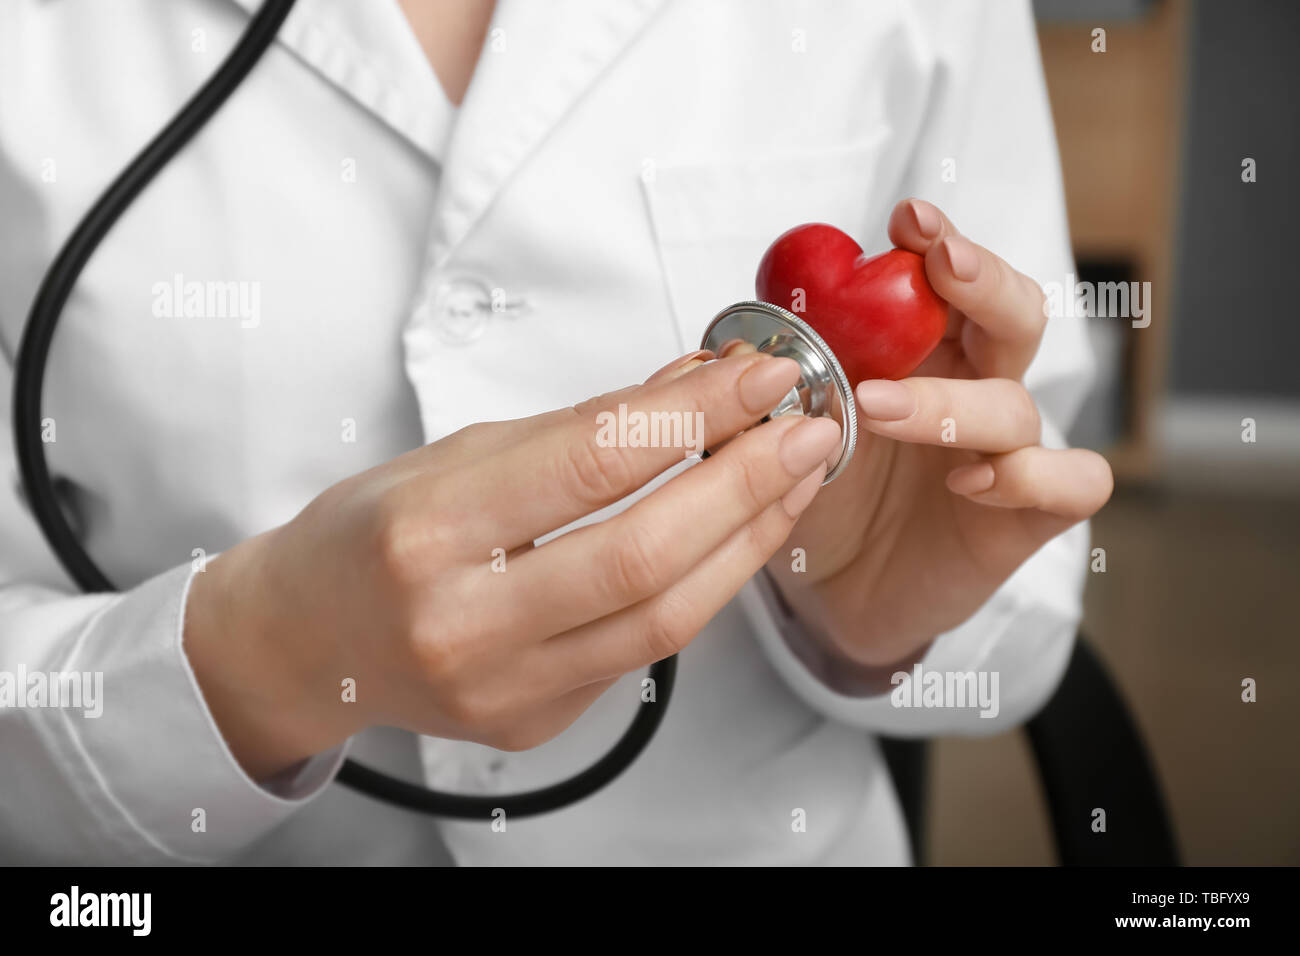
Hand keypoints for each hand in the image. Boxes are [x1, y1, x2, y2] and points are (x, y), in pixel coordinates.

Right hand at [184, 351, 841, 779]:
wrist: (307, 639)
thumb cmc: (371, 533)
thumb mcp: (458, 452)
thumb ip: (584, 425)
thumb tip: (697, 378)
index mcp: (428, 533)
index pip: (592, 462)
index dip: (695, 413)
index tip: (760, 371)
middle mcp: (463, 624)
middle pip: (646, 554)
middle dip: (746, 481)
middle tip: (807, 424)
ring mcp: (503, 689)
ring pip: (667, 616)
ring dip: (749, 537)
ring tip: (795, 476)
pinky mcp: (535, 722)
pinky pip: (646, 649)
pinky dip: (704, 583)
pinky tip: (736, 532)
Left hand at [764, 198, 1112, 677]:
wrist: (832, 595)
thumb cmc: (815, 497)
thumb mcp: (779, 431)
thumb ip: (773, 382)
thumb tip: (742, 341)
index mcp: (920, 352)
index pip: (947, 281)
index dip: (935, 243)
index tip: (906, 219)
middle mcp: (973, 388)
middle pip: (1013, 315)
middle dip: (980, 281)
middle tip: (941, 264)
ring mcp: (1006, 451)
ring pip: (1019, 403)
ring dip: (949, 399)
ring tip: (876, 407)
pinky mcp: (1029, 515)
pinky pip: (1071, 480)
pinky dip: (1029, 475)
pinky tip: (968, 482)